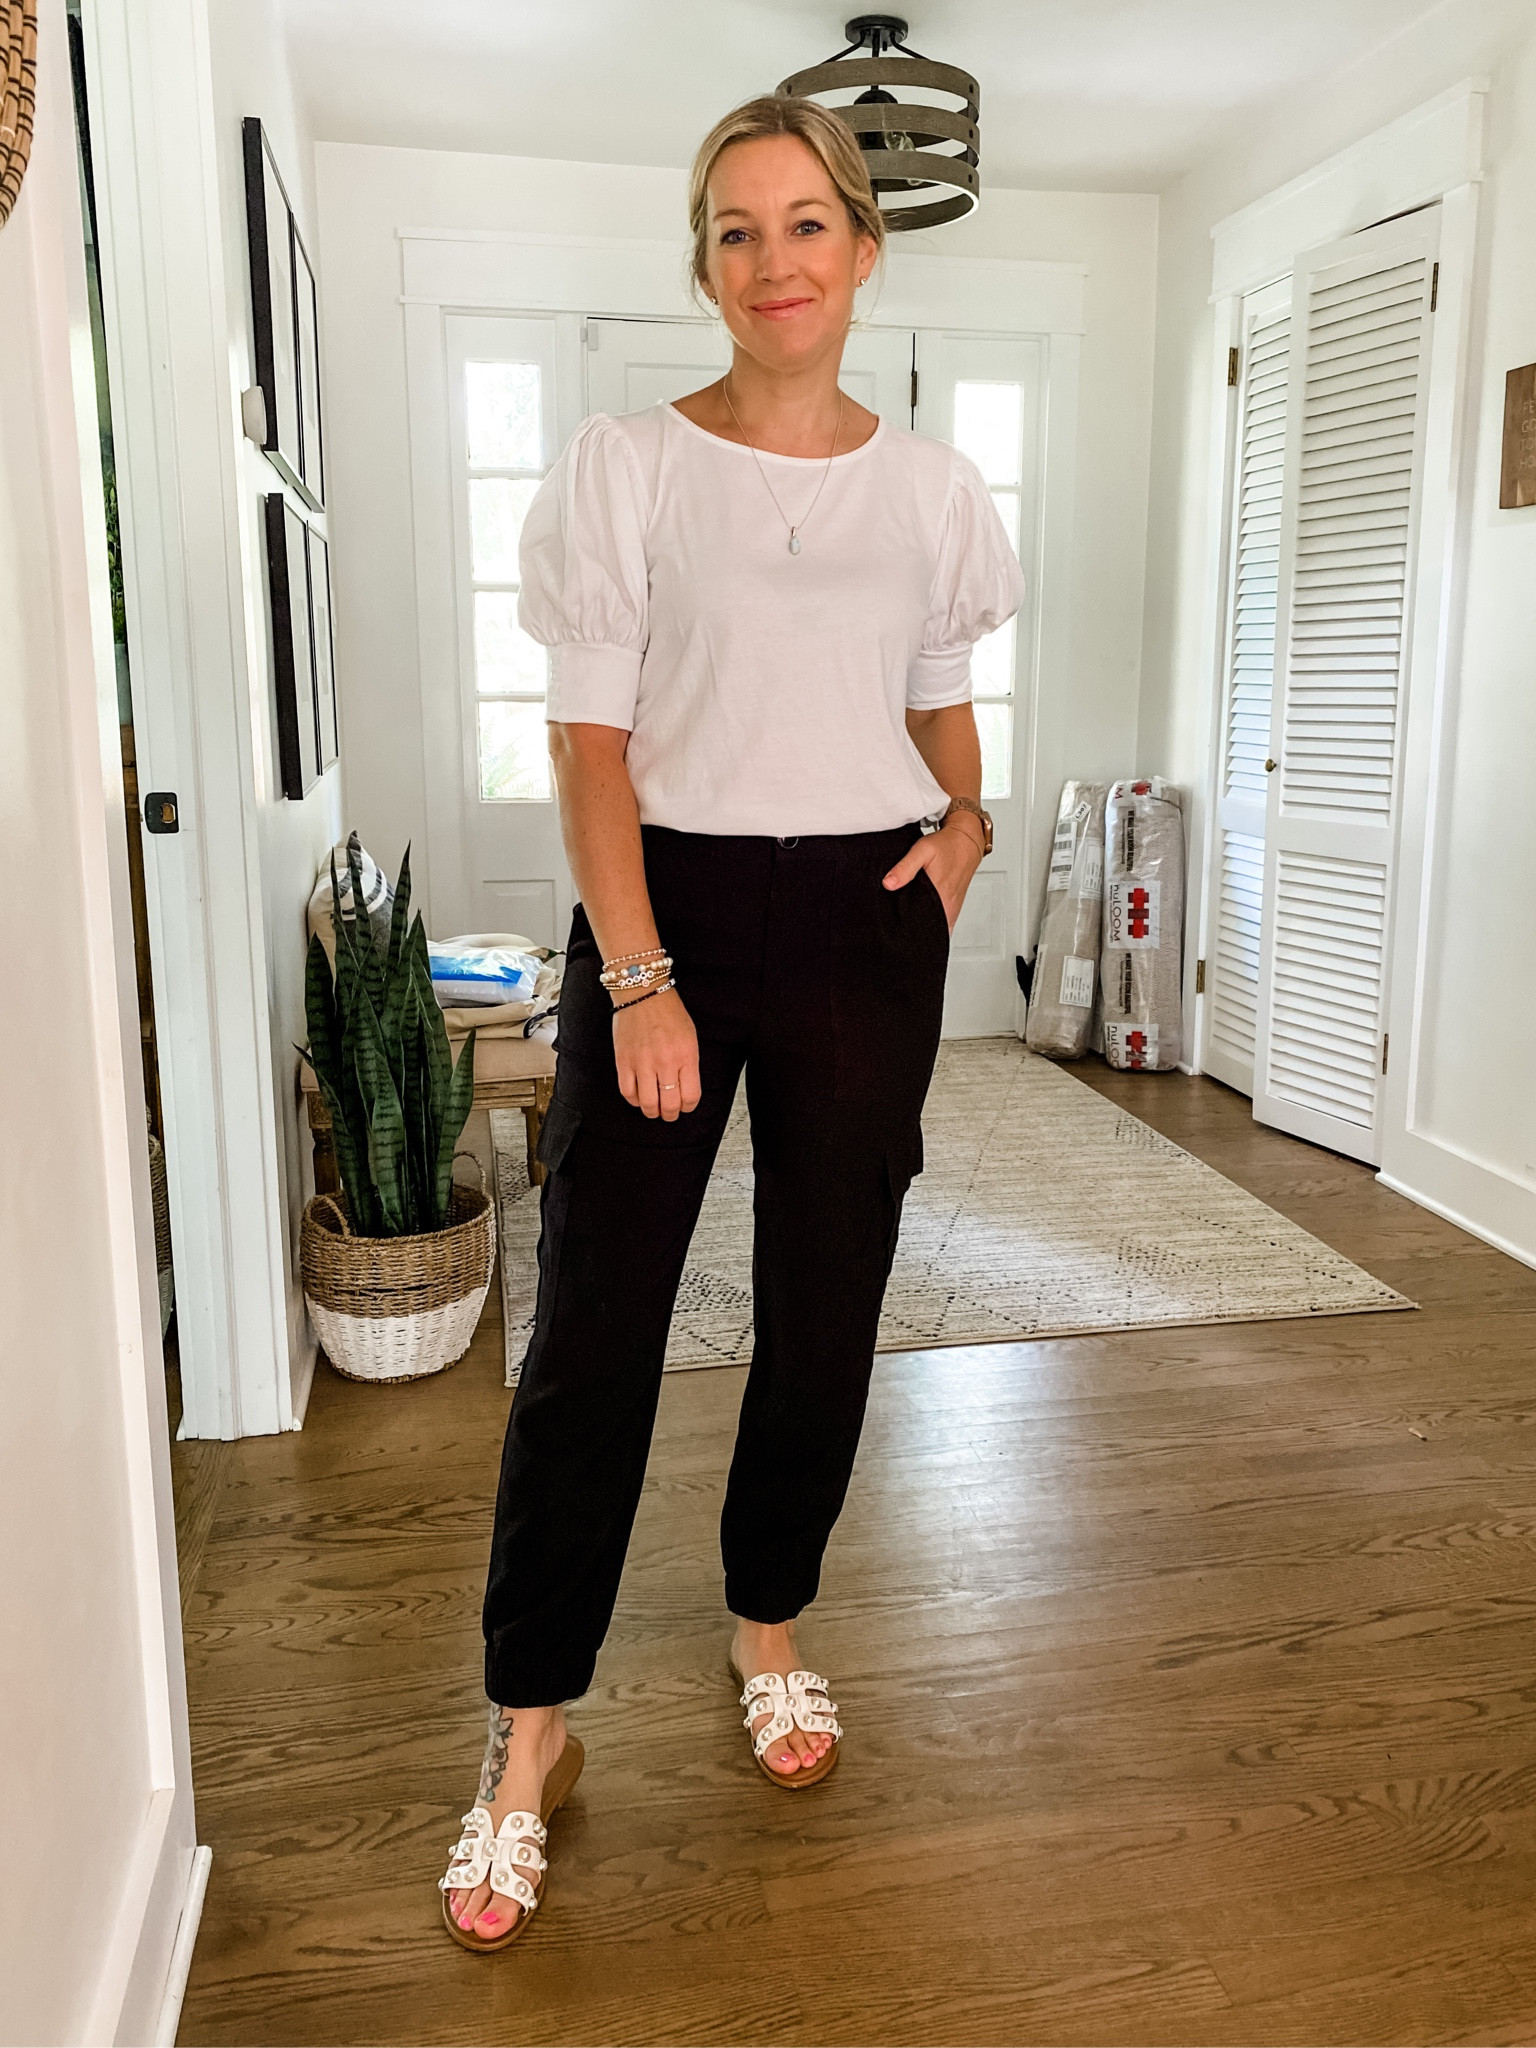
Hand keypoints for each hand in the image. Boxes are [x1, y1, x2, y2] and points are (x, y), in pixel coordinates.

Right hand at [612, 987, 701, 1119]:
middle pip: (670, 1105)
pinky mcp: (624, 1062)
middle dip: (671, 1114)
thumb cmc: (668, 1012)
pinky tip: (639, 1097)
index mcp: (686, 1056)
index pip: (691, 1096)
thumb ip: (689, 1064)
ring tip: (654, 1109)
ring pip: (648, 1104)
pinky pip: (628, 1092)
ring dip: (653, 1112)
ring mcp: (643, 1063)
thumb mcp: (690, 1037)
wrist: (643, 993)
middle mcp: (665, 1062)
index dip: (688, 1107)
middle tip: (669, 1113)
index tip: (685, 1106)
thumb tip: (685, 1089)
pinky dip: (635, 1100)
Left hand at [881, 818, 983, 929]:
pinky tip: (921, 916)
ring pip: (935, 927)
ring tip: (908, 921)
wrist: (966, 841)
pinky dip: (931, 922)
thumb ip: (905, 868)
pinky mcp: (953, 906)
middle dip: (912, 931)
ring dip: (922, 927)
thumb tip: (888, 884)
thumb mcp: (922, 851)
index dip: (907, 930)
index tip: (895, 927)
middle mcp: (948, 906)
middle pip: (927, 929)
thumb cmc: (946, 845)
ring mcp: (952, 908)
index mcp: (940, 897)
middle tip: (898, 924)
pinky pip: (942, 922)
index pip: (921, 926)